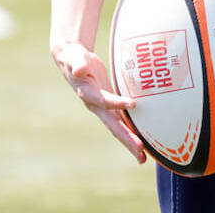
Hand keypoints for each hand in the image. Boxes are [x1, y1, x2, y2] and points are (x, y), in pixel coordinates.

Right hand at [51, 40, 145, 163]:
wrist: (72, 61)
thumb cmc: (73, 57)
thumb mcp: (74, 58)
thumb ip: (77, 64)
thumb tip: (79, 70)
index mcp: (87, 93)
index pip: (104, 101)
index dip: (116, 103)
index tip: (132, 102)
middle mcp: (95, 105)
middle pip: (112, 125)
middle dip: (126, 139)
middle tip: (140, 153)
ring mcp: (103, 107)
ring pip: (117, 127)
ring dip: (129, 142)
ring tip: (142, 158)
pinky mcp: (109, 105)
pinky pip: (121, 121)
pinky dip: (130, 131)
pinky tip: (141, 141)